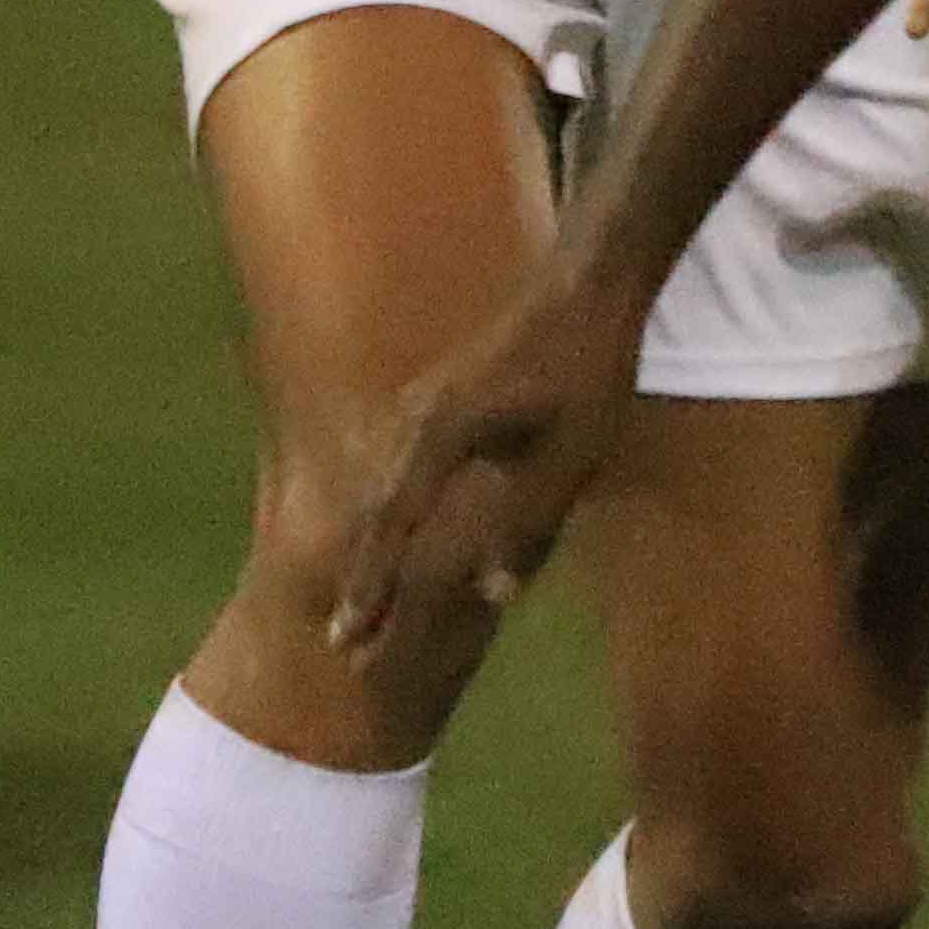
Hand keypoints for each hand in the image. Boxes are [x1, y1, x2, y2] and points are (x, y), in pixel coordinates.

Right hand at [326, 273, 651, 698]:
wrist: (584, 286)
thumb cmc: (587, 371)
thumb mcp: (572, 457)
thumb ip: (528, 525)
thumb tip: (492, 597)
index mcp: (441, 437)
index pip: (394, 530)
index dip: (374, 589)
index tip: (351, 639)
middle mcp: (415, 420)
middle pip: (375, 514)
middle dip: (361, 580)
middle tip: (341, 642)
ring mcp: (420, 403)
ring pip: (380, 488)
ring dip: (370, 547)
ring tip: (359, 599)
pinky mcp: (436, 395)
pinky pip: (393, 464)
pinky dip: (386, 509)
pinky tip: (388, 529)